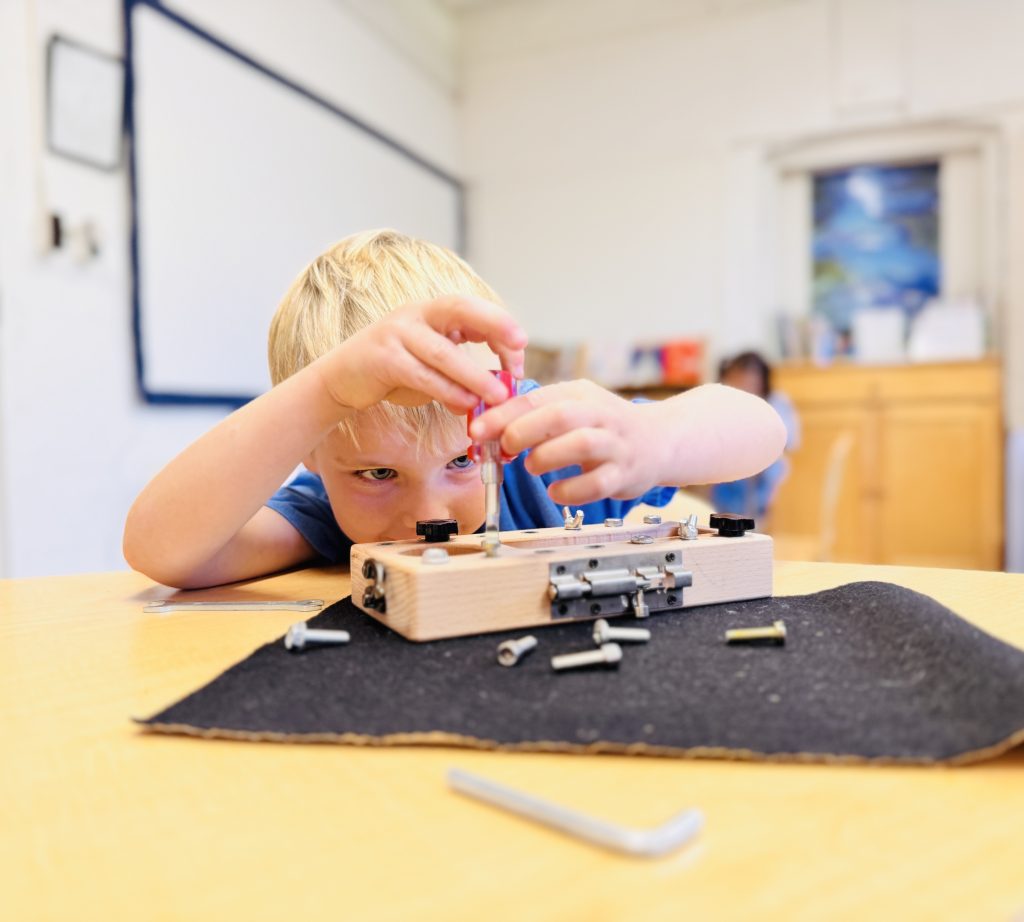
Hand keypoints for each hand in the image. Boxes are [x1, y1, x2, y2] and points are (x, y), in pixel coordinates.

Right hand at [316, 296, 526, 414]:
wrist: (341, 379)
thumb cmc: (394, 371)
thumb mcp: (432, 364)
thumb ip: (462, 371)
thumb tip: (500, 391)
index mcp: (432, 311)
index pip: (473, 307)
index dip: (500, 325)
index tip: (520, 351)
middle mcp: (416, 314)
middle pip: (460, 308)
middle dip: (493, 323)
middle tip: (520, 345)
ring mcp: (397, 333)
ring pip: (444, 352)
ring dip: (475, 375)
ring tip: (499, 395)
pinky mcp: (383, 359)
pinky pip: (422, 375)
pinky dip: (447, 391)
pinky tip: (466, 405)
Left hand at [470, 379, 665, 503]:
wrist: (660, 441)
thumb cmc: (603, 425)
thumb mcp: (572, 407)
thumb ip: (533, 414)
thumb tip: (485, 425)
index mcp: (580, 394)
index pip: (536, 397)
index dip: (502, 414)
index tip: (477, 430)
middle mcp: (600, 415)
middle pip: (559, 415)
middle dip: (524, 431)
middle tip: (506, 447)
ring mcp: (615, 444)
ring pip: (580, 445)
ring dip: (547, 458)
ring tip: (533, 466)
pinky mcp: (624, 474)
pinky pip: (596, 484)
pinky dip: (570, 491)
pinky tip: (556, 490)